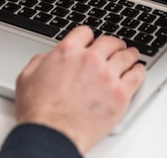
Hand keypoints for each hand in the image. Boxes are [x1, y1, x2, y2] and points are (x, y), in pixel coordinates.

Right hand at [15, 26, 145, 153]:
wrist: (51, 133)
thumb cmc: (39, 111)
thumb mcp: (27, 76)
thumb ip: (41, 61)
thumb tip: (48, 58)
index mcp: (67, 52)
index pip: (85, 32)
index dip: (89, 37)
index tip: (92, 41)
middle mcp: (90, 59)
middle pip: (109, 42)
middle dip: (113, 43)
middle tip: (116, 46)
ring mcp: (107, 76)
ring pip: (126, 56)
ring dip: (129, 53)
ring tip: (132, 55)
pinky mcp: (120, 94)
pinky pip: (136, 76)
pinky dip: (138, 70)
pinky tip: (138, 70)